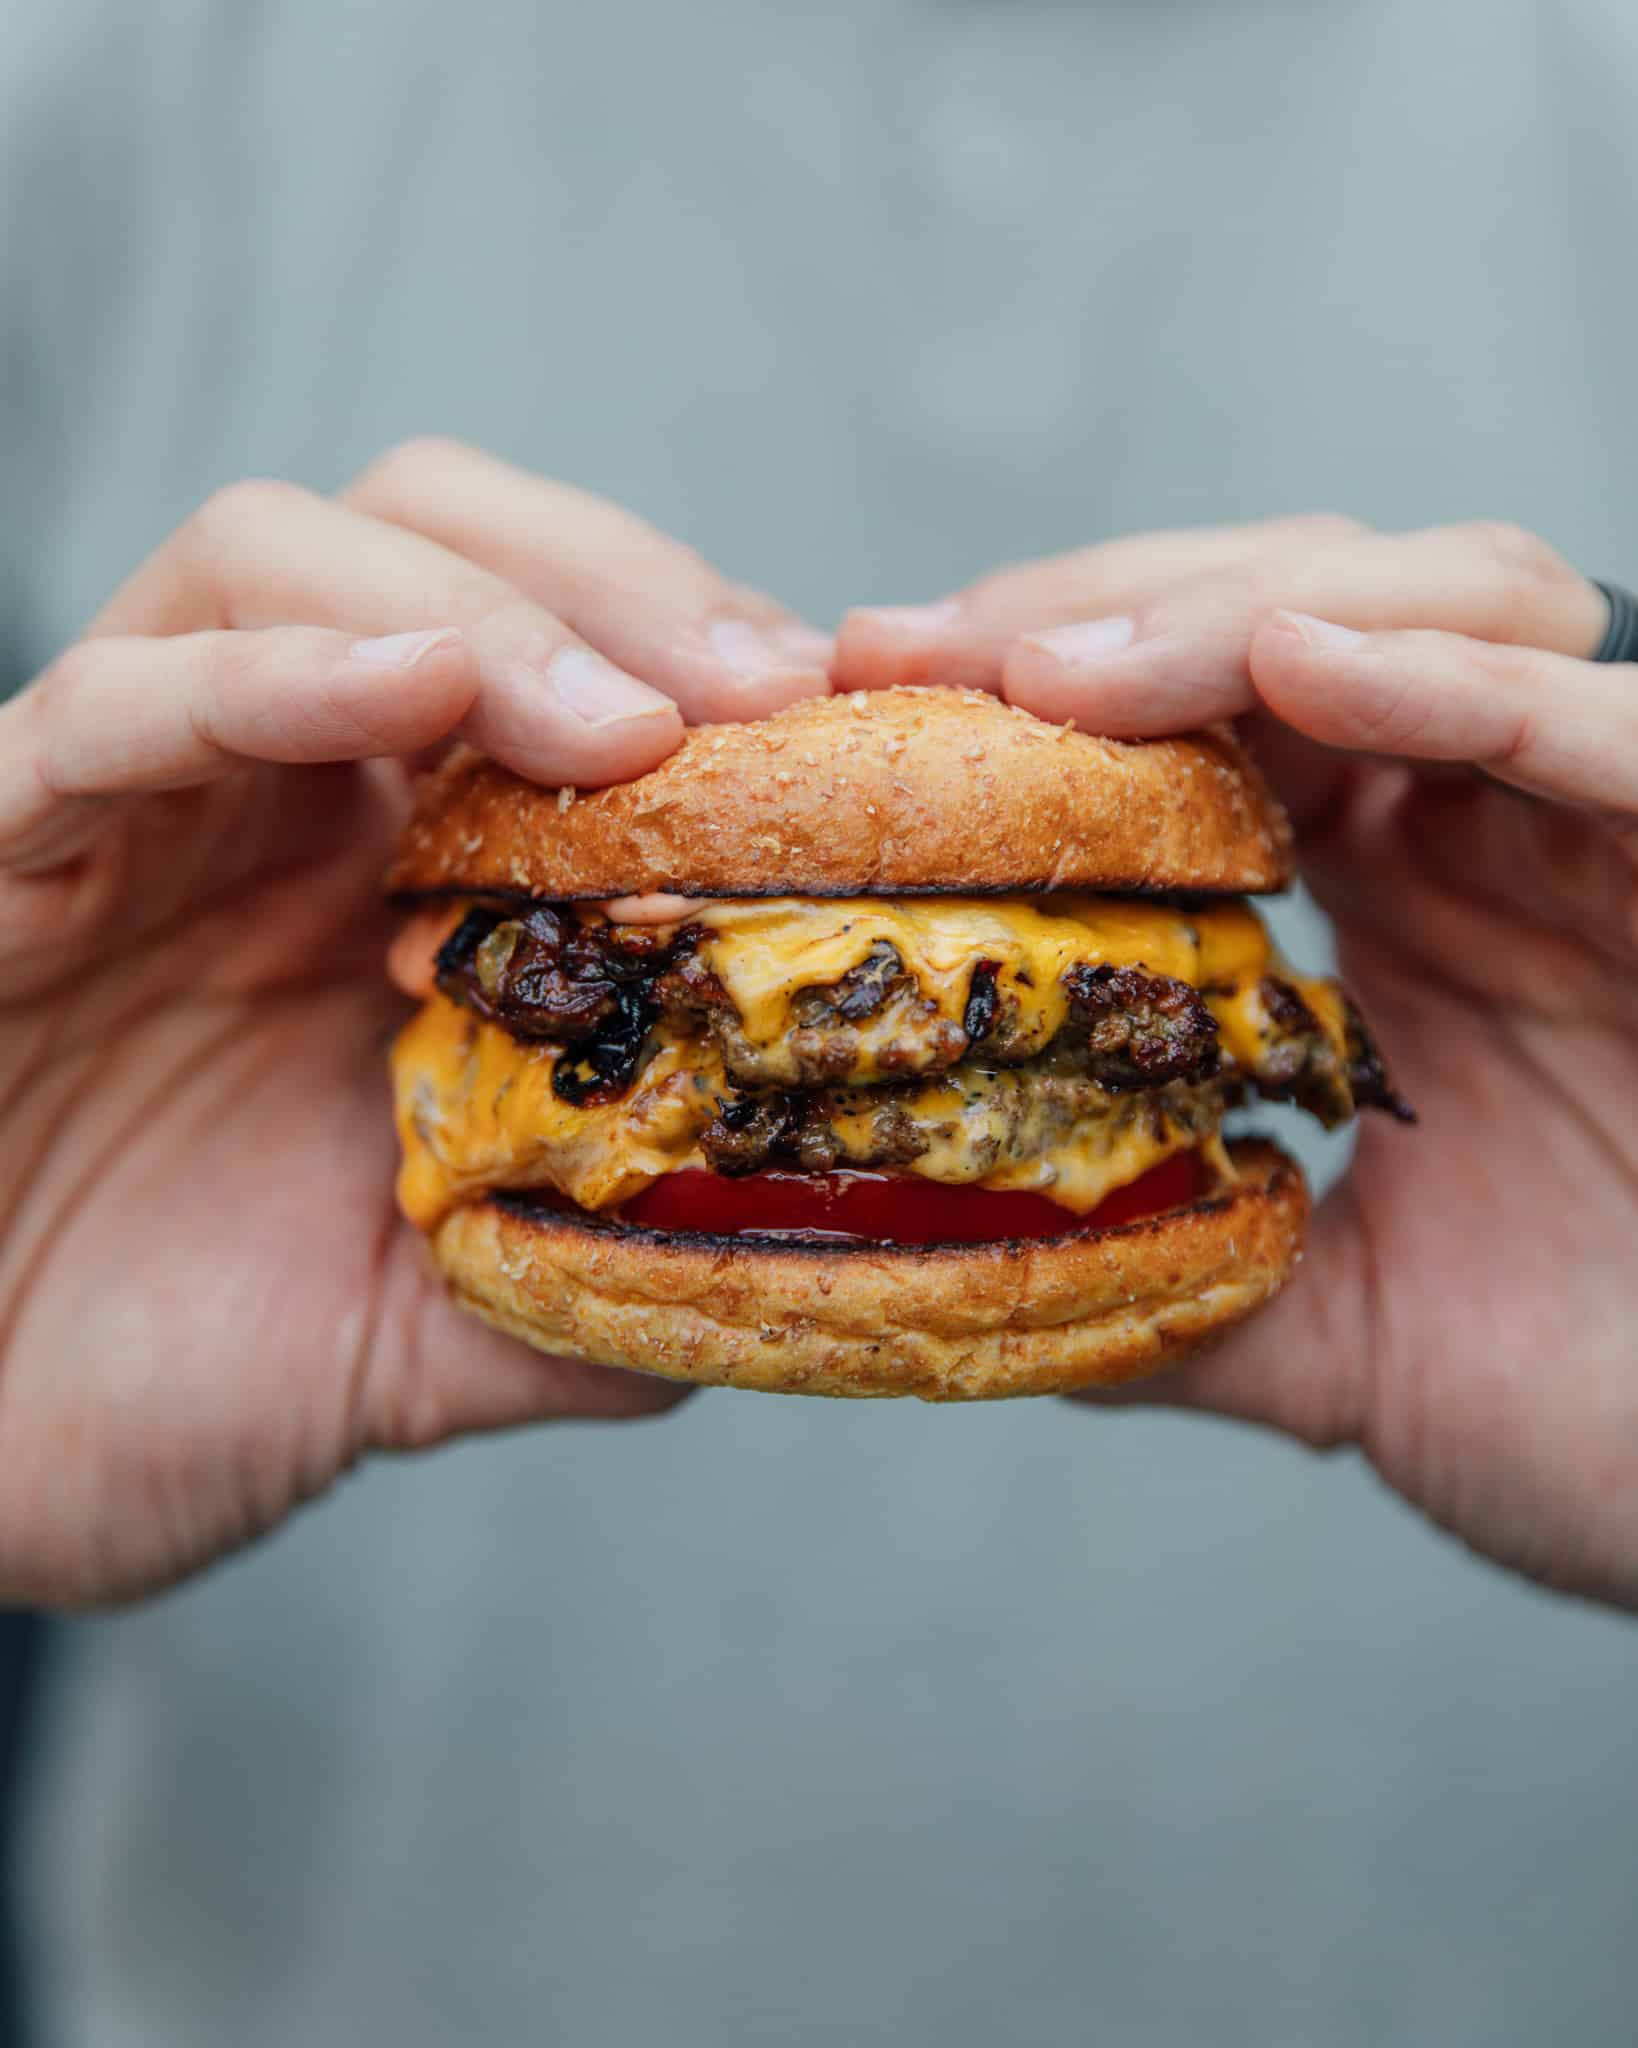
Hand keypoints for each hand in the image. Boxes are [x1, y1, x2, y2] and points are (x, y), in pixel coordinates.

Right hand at [0, 438, 829, 1606]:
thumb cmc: (163, 1378)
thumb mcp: (426, 1336)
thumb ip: (584, 1273)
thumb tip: (757, 1251)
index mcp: (390, 879)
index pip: (561, 664)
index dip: (710, 664)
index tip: (850, 735)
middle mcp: (271, 802)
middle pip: (438, 543)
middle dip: (620, 587)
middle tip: (767, 694)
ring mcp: (132, 806)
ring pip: (276, 560)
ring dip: (476, 605)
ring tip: (623, 720)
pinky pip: (113, 707)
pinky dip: (266, 674)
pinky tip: (412, 685)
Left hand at [836, 517, 1637, 1609]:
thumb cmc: (1612, 1415)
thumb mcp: (1339, 1338)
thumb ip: (1179, 1283)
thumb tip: (995, 1278)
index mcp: (1412, 907)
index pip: (1217, 721)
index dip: (1046, 694)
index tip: (871, 705)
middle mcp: (1510, 838)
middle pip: (1308, 614)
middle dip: (1098, 612)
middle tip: (908, 654)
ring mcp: (1622, 834)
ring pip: (1451, 608)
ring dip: (1233, 617)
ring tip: (1051, 675)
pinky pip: (1602, 728)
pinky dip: (1445, 680)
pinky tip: (1291, 664)